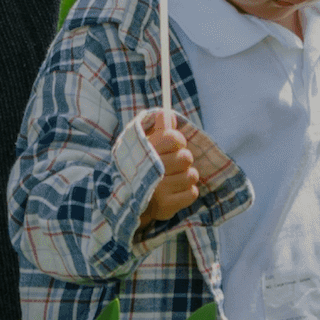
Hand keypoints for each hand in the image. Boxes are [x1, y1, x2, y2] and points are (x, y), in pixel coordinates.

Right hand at [138, 112, 199, 226]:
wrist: (127, 199)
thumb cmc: (141, 166)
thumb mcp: (145, 144)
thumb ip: (158, 129)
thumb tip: (167, 113)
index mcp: (146, 151)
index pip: (175, 138)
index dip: (178, 141)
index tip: (172, 147)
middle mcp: (152, 170)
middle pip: (186, 158)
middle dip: (183, 160)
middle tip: (172, 165)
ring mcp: (159, 190)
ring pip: (192, 176)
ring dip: (186, 177)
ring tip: (174, 178)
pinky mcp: (166, 206)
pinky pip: (192, 193)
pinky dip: (187, 192)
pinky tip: (175, 191)